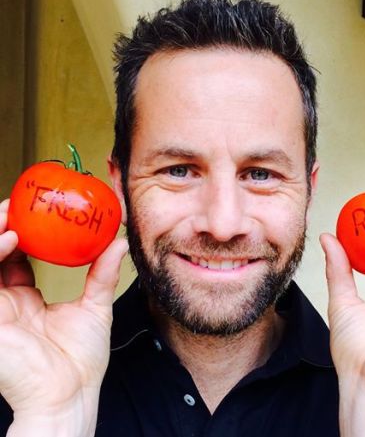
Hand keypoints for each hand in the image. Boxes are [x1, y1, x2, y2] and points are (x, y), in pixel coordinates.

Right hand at [0, 199, 127, 435]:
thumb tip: (118, 243)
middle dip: (0, 226)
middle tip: (18, 204)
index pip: (13, 258)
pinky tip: (9, 239)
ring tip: (10, 213)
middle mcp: (4, 302)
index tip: (36, 211)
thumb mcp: (95, 307)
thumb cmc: (80, 359)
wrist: (71, 394)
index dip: (18, 232)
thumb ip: (102, 274)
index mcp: (24, 300)